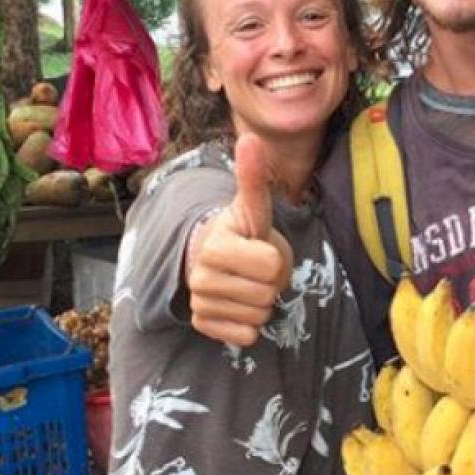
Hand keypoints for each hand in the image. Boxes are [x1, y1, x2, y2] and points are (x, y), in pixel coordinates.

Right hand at [187, 133, 292, 345]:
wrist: (214, 256)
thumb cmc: (241, 231)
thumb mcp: (253, 207)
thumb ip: (253, 178)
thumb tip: (252, 138)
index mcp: (215, 246)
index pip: (272, 265)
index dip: (275, 257)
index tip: (259, 246)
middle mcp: (200, 276)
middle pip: (267, 293)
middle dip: (270, 282)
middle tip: (255, 267)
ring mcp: (199, 302)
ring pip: (258, 316)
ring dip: (262, 302)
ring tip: (247, 282)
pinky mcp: (202, 325)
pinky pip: (245, 336)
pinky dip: (249, 324)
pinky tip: (238, 304)